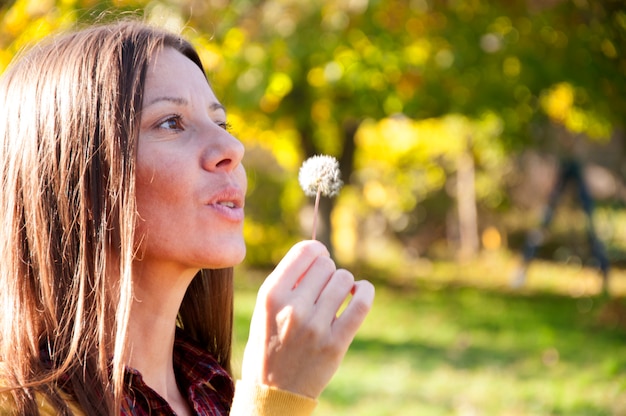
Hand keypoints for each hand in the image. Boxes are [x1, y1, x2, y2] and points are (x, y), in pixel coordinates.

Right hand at [240, 240, 373, 398]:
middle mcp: (293, 309)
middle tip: (321, 288)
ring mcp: (316, 326)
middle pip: (326, 264)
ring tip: (334, 298)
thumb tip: (317, 253)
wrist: (274, 393)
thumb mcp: (264, 310)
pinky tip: (359, 292)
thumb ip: (286, 282)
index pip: (305, 251)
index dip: (316, 251)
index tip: (319, 259)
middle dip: (327, 271)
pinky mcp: (336, 343)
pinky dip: (365, 291)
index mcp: (271, 296)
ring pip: (344, 280)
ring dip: (343, 284)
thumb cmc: (268, 345)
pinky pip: (361, 303)